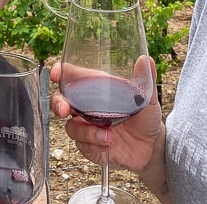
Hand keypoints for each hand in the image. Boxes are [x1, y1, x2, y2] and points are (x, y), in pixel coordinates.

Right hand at [50, 56, 163, 173]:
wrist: (150, 148)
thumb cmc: (146, 118)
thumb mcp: (146, 98)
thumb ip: (144, 79)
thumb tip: (145, 59)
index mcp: (97, 88)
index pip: (72, 76)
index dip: (60, 72)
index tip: (56, 73)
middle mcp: (87, 106)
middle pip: (60, 101)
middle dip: (58, 104)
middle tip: (64, 109)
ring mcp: (86, 126)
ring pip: (71, 126)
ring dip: (86, 131)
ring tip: (107, 135)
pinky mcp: (89, 145)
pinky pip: (81, 144)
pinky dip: (93, 143)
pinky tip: (108, 143)